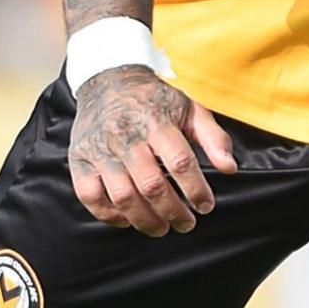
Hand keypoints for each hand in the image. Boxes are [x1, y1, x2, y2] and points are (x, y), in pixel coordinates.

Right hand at [67, 67, 238, 236]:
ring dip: (145, 220)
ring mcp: (99, 148)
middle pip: (152, 185)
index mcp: (155, 120)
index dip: (196, 190)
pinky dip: (110, 215)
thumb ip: (213, 137)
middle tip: (186, 224)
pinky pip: (91, 196)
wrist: (109, 79)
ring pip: (123, 196)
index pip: (180, 162)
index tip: (206, 206)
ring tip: (162, 227)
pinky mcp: (79, 159)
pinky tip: (128, 219)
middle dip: (173, 212)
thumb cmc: (154, 99)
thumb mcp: (189, 108)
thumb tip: (229, 168)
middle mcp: (125, 134)